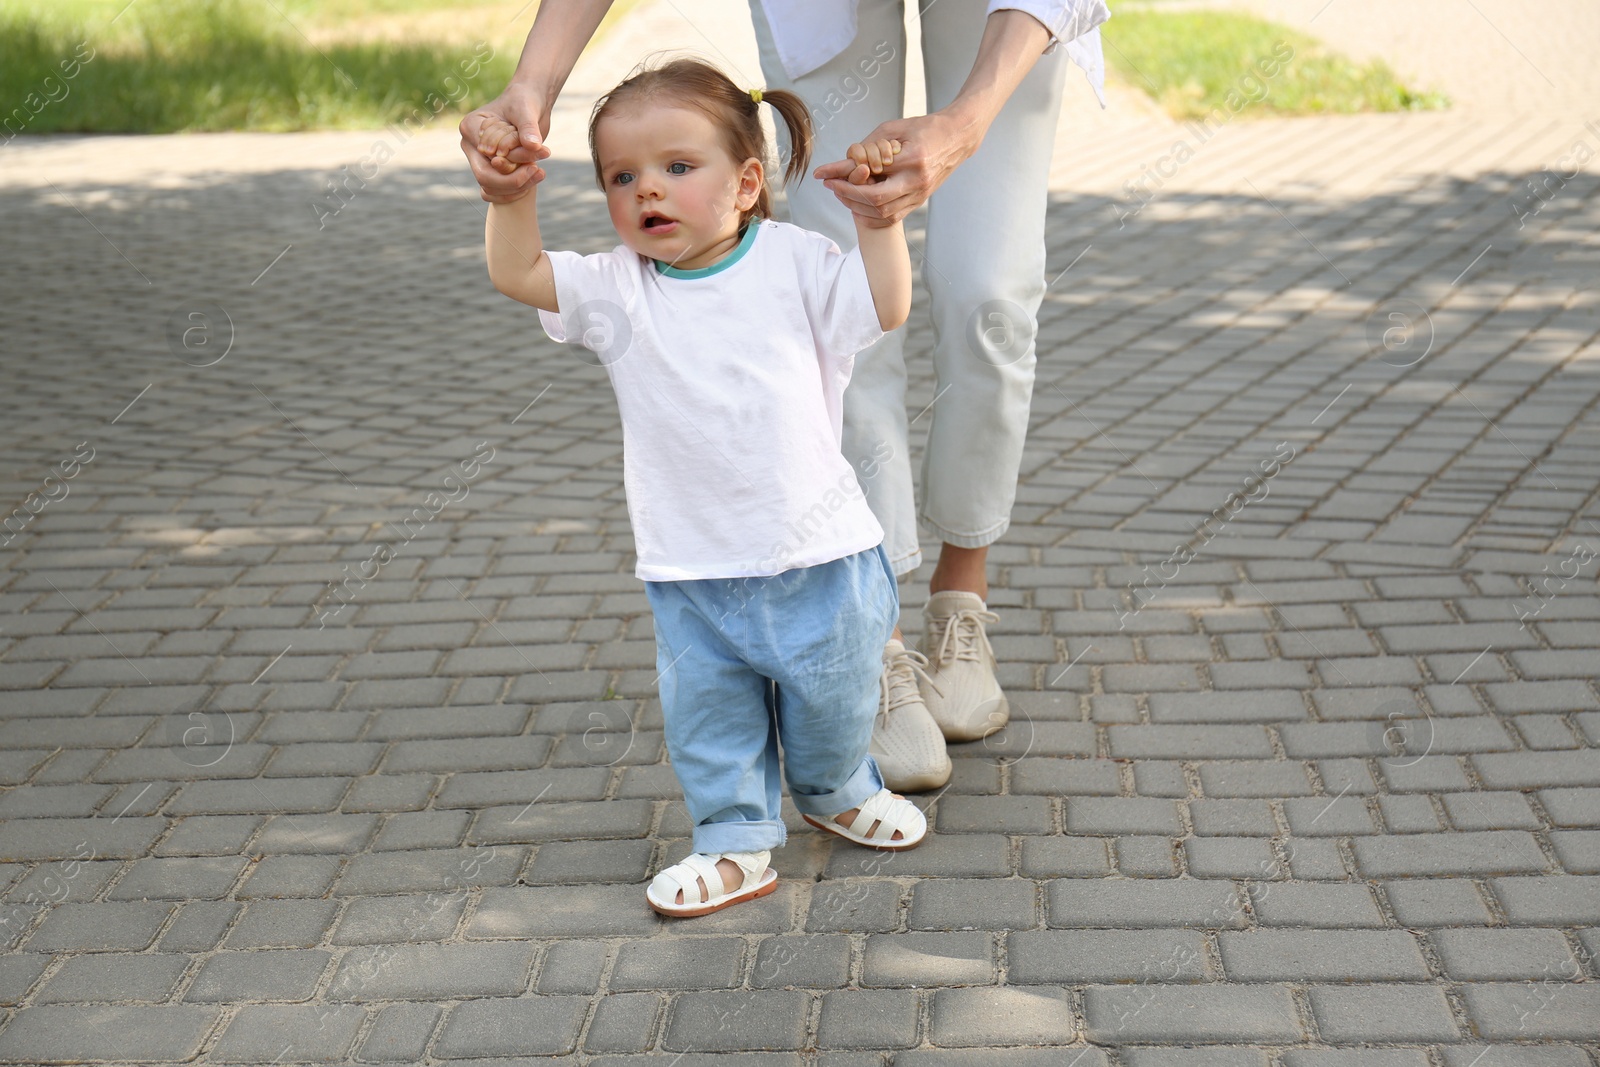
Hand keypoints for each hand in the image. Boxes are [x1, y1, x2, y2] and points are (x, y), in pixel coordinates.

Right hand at [459, 84, 553, 202]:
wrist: (530, 106)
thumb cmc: (525, 102)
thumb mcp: (527, 110)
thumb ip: (529, 127)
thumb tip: (533, 144)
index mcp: (471, 127)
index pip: (486, 155)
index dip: (511, 160)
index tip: (537, 149)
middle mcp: (472, 146)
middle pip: (485, 177)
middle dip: (514, 179)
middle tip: (539, 171)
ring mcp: (480, 159)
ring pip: (491, 188)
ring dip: (517, 187)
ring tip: (540, 172)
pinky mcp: (492, 169)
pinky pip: (496, 192)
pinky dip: (514, 192)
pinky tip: (533, 180)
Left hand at [814, 111, 980, 225]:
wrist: (957, 138)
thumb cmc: (924, 128)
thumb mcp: (893, 129)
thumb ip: (868, 146)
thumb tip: (844, 164)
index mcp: (911, 159)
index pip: (870, 172)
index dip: (842, 175)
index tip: (823, 174)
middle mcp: (916, 180)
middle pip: (875, 200)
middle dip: (848, 195)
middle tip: (832, 185)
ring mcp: (920, 194)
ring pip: (883, 213)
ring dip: (857, 207)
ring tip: (842, 194)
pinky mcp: (920, 201)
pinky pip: (892, 217)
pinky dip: (871, 215)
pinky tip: (858, 206)